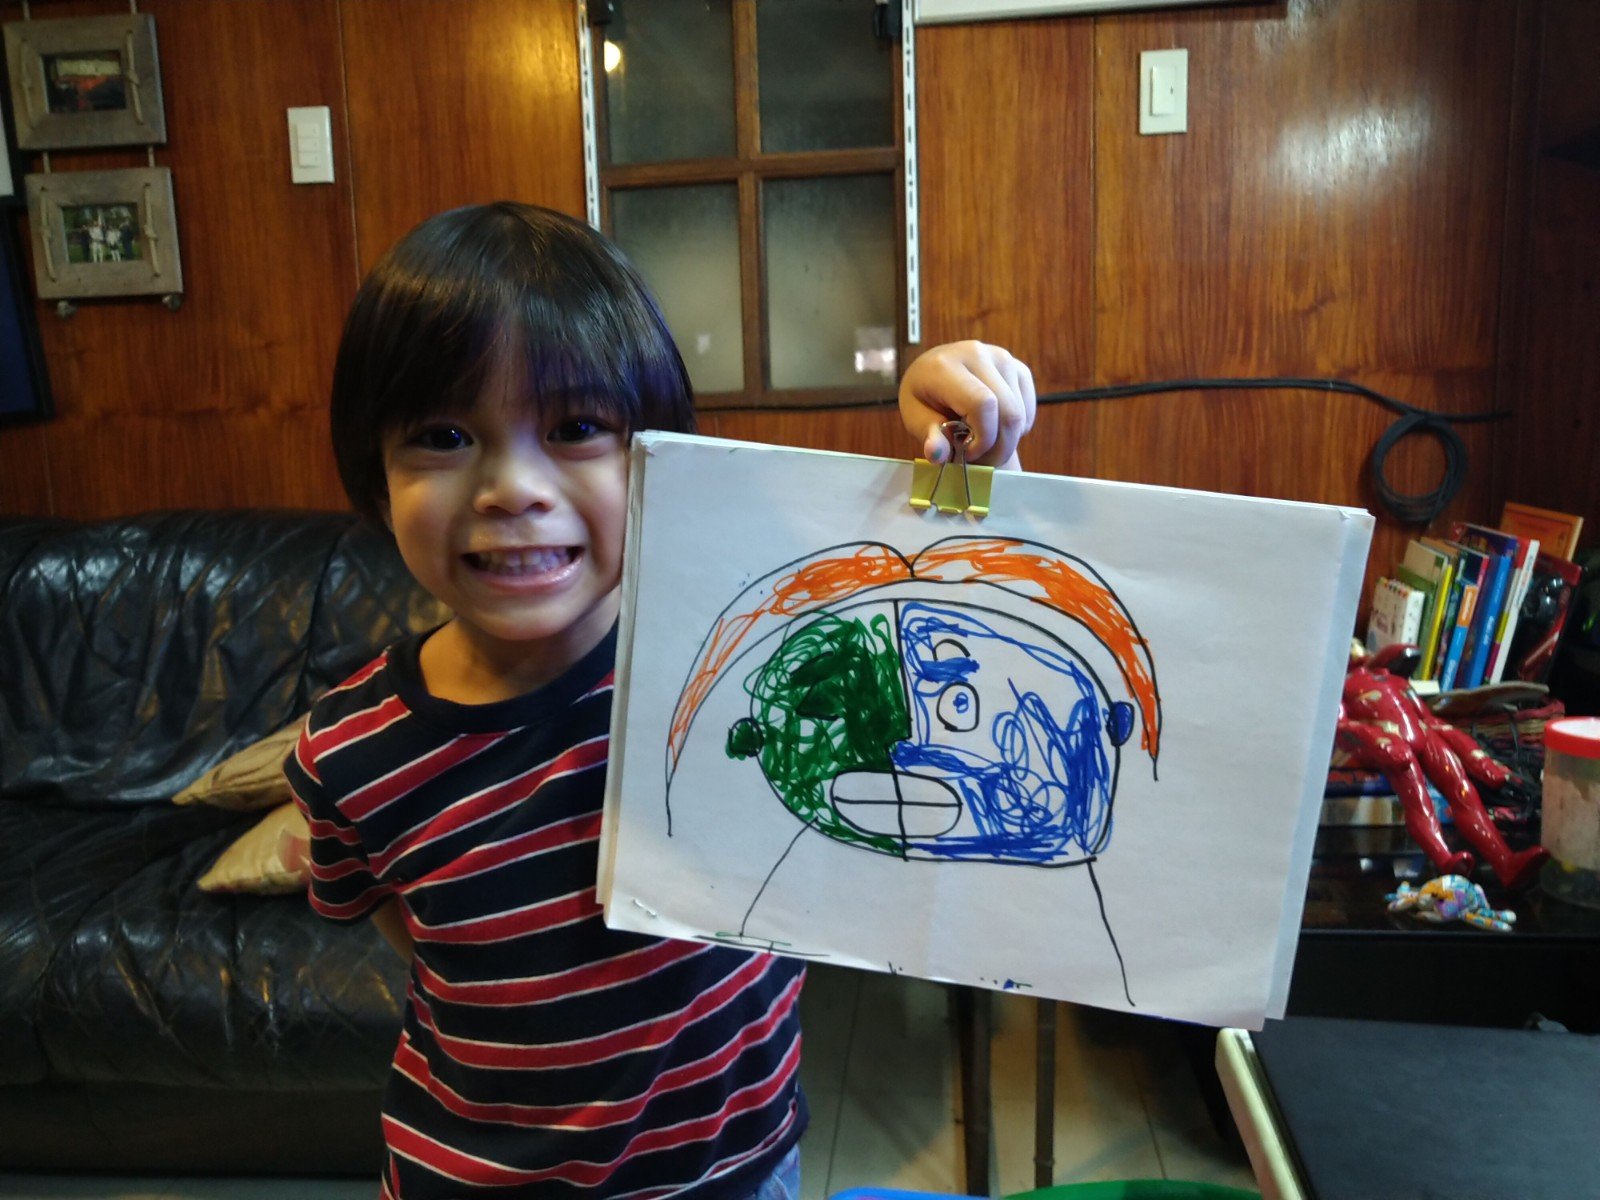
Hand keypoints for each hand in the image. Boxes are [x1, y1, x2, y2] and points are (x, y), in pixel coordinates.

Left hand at [898, 340, 1036, 470]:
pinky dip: (1018, 427)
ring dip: (1007, 439)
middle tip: (983, 459)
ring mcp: (1001, 357)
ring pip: (1020, 412)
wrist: (934, 370)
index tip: (969, 453)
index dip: (983, 438)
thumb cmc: (922, 397)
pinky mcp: (1017, 366)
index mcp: (946, 366)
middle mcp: (977, 354)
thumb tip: (937, 454)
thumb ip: (928, 436)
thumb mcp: (914, 417)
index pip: (982, 404)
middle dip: (1000, 446)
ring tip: (984, 443)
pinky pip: (1028, 406)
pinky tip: (996, 427)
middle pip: (1009, 411)